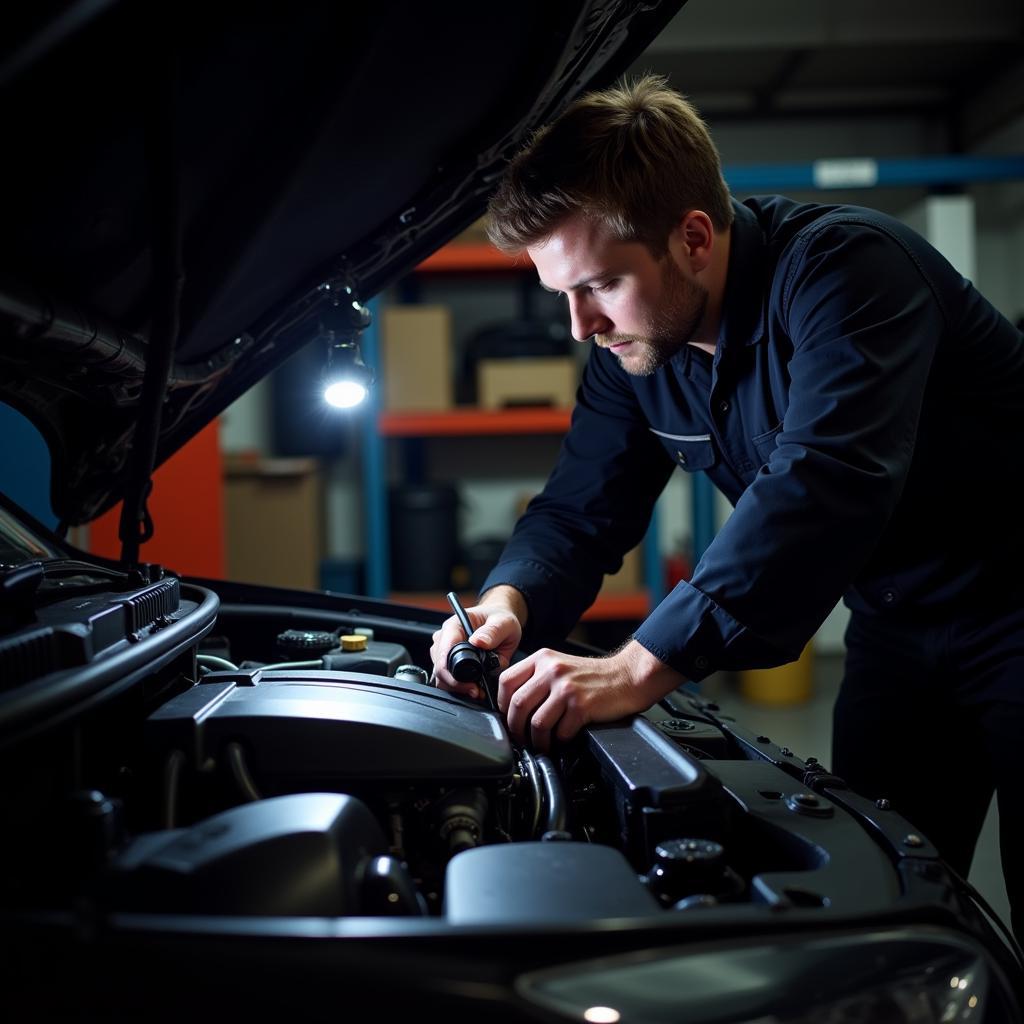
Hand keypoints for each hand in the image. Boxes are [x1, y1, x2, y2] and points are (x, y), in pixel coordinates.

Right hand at [430, 588, 524, 699]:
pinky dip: (459, 686)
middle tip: (478, 691)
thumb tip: (479, 642)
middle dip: (457, 684)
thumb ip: (493, 632)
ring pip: (440, 676)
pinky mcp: (448, 661)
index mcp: (454, 625)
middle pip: (439, 669)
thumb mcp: (504, 622)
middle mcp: (444, 638)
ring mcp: (443, 650)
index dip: (454, 675)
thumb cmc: (500, 619)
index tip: (472, 685)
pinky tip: (473, 687)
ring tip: (478, 690)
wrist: (499, 622)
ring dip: (458, 687)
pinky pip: (447, 678)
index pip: (443, 654)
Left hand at [498, 640, 683, 751]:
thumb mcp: (559, 667)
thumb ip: (536, 678)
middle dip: (515, 728)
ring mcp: (567, 688)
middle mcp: (552, 670)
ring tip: (541, 745)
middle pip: (517, 705)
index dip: (501, 704)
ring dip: (536, 740)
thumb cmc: (593, 677)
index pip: (506, 681)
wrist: (627, 677)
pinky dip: (558, 741)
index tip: (507, 718)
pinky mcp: (581, 706)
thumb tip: (511, 706)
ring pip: (536, 722)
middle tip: (520, 739)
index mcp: (542, 659)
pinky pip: (559, 732)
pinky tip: (562, 741)